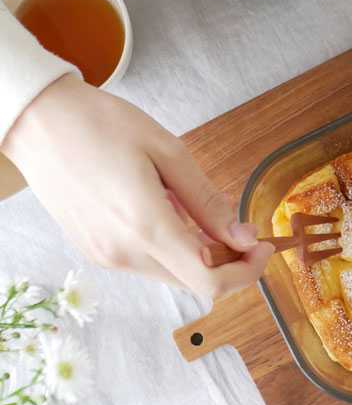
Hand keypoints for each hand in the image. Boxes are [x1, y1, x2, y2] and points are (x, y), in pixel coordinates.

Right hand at [2, 74, 273, 296]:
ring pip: (171, 274)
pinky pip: (146, 263)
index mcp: (147, 227)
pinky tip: (164, 210)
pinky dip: (170, 248)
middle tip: (239, 225)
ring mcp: (106, 257)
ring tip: (192, 208)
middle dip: (227, 262)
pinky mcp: (95, 252)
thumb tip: (242, 237)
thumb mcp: (167, 151)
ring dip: (198, 255)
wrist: (36, 122)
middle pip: (194, 282)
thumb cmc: (101, 124)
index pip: (210, 281)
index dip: (246, 272)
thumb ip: (207, 201)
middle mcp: (125, 253)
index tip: (261, 246)